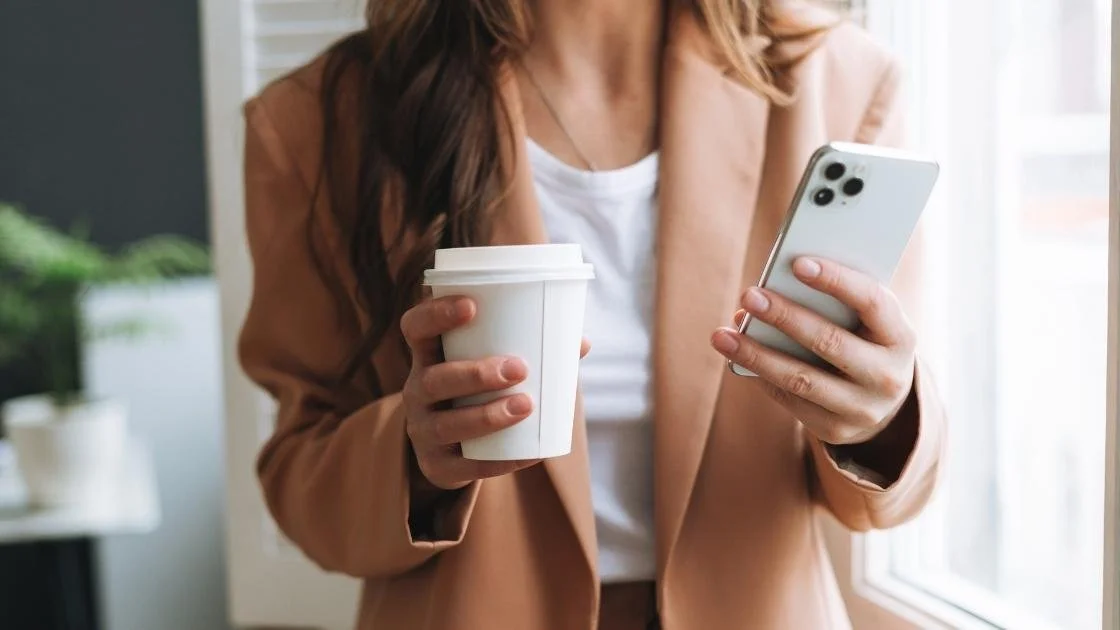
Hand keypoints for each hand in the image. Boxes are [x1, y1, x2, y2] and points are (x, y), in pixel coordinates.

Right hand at [401, 295, 589, 489]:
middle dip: (475, 373)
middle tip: (519, 368)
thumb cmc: (479, 392)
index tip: (471, 306)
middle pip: (434, 380)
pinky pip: (465, 467)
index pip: (416, 328)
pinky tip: (528, 454)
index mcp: (429, 356)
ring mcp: (423, 431)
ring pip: (446, 425)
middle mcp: (417, 391)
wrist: (453, 450)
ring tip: (526, 406)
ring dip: (487, 416)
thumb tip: (581, 343)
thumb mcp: (490, 366)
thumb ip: (531, 350)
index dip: (435, 314)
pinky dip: (499, 461)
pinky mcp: (437, 466)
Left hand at [711, 257, 916, 444]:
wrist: (882, 405)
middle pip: (830, 342)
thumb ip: (834, 302)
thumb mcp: (866, 322)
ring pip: (801, 378)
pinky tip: (736, 356)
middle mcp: (887, 376)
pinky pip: (789, 399)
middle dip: (785, 317)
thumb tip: (770, 290)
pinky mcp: (835, 429)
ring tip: (722, 335)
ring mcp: (862, 408)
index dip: (837, 281)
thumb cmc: (864, 343)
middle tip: (749, 295)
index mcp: (901, 337)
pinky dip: (760, 375)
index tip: (798, 264)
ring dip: (756, 354)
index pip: (872, 302)